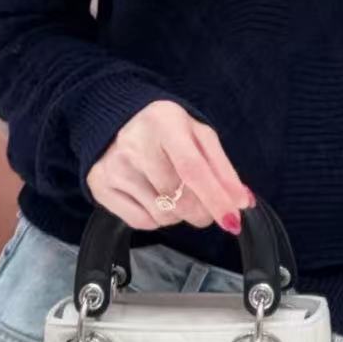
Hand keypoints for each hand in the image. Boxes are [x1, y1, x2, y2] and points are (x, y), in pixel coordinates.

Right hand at [85, 99, 253, 233]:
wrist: (117, 119)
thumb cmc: (166, 129)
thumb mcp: (198, 135)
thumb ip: (222, 168)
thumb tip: (242, 201)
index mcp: (166, 123)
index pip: (194, 169)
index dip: (216, 198)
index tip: (233, 219)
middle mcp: (135, 145)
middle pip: (178, 198)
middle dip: (203, 211)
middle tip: (209, 208)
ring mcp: (114, 168)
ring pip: (162, 214)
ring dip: (180, 214)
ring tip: (177, 193)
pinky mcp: (100, 187)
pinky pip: (141, 222)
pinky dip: (158, 218)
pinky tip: (157, 198)